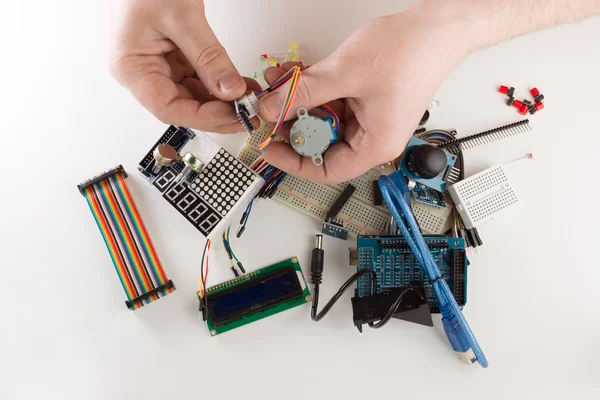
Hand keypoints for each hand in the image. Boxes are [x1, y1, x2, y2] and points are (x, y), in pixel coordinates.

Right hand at [110, 0, 259, 132]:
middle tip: (249, 112)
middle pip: (184, 105)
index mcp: (132, 67)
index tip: (232, 116)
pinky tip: (241, 86)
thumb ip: (208, 56)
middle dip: (218, 111)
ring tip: (251, 99)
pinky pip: (200, 78)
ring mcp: (160, 64)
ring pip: (195, 95)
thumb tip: (231, 89)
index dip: (203, 117)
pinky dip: (221, 83)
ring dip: (223, 100)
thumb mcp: (182, 17)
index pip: (169, 108)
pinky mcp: (176, 57)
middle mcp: (144, 71)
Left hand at [257, 5, 471, 182]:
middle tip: (270, 110)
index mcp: (375, 144)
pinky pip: (330, 102)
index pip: (327, 170)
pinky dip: (311, 90)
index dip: (294, 162)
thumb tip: (272, 108)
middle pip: (321, 144)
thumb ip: (304, 93)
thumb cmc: (412, 52)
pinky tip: (294, 76)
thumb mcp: (345, 73)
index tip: (271, 148)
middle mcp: (372, 136)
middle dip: (292, 124)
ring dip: (298, 102)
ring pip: (322, 120)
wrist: (436, 27)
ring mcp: (367, 117)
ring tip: (278, 85)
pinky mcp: (363, 99)